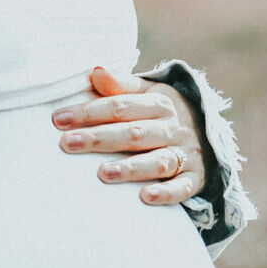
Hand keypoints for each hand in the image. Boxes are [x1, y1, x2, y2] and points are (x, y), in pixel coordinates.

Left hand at [52, 66, 206, 205]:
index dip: (89, 112)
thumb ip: (119, 85)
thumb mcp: (146, 93)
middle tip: (67, 144)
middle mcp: (173, 128)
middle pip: (134, 133)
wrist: (208, 133)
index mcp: (160, 103)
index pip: (120, 106)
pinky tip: (145, 197)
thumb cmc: (161, 113)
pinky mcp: (195, 177)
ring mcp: (186, 153)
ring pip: (158, 161)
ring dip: (131, 168)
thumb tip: (96, 70)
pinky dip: (166, 193)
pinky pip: (183, 187)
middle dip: (99, 138)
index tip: (58, 120)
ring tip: (102, 173)